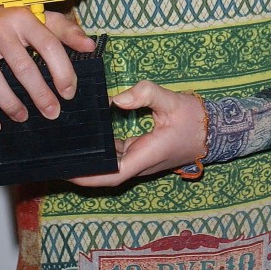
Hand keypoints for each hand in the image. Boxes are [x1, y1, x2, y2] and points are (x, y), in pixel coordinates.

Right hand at [0, 0, 94, 131]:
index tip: (68, 93)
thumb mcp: (39, 16)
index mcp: (23, 17)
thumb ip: (65, 30)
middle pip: (21, 66)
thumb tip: (90, 46)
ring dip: (9, 103)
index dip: (61, 71)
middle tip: (52, 113)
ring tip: (23, 117)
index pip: (48, 45)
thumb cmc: (10, 17)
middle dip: (39, 94)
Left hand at [69, 80, 207, 186]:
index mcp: (147, 155)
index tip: (66, 171)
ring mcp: (141, 159)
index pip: (113, 174)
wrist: (214, 129)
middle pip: (106, 174)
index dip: (88, 176)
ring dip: (90, 160)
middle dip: (81, 169)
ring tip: (65, 146)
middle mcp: (141, 163)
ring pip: (111, 166)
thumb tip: (117, 100)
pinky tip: (88, 135)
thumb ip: (146, 94)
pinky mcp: (142, 152)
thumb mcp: (172, 100)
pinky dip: (102, 150)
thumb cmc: (194, 117)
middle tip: (56, 156)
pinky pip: (117, 156)